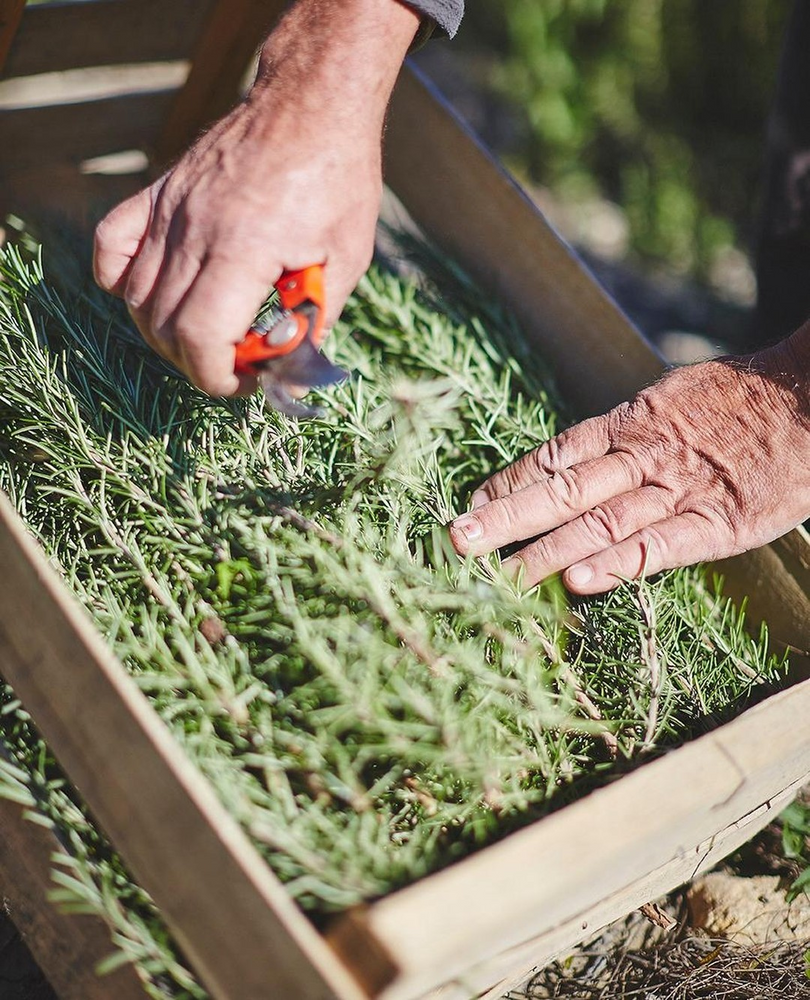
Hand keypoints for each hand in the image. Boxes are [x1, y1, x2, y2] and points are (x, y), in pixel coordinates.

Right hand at [93, 0, 418, 395]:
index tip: (245, 383)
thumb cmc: (338, 178)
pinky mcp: (159, 192)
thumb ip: (314, 320)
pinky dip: (121, 281)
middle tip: (235, 362)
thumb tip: (290, 374)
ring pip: (136, 296)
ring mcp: (170, 208)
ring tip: (210, 334)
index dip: (216, 377)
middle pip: (163, 326)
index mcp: (244, 248)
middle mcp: (195, 229)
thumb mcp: (346, 259)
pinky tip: (156, 295)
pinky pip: (114, 245)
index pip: (199, 337)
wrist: (311, 103)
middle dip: (197, 363)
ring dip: (166, 333)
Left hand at [449, 331, 809, 593]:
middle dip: (507, 518)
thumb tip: (581, 456)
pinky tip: (576, 582)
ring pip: (599, 522)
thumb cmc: (744, 400)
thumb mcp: (674, 399)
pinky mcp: (718, 523)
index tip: (471, 504)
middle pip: (563, 489)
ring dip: (545, 551)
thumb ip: (628, 431)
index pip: (555, 454)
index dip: (511, 480)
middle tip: (456, 541)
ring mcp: (678, 490)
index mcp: (630, 424)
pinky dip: (617, 563)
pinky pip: (659, 547)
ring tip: (499, 576)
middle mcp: (642, 457)